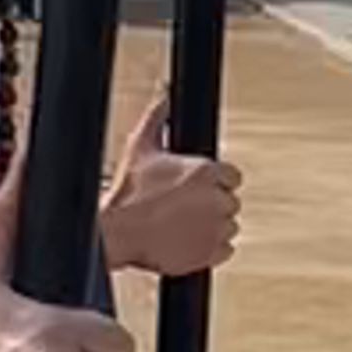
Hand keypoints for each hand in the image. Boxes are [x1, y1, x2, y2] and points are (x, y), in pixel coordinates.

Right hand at [100, 93, 244, 278]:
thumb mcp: (141, 146)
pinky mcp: (210, 253)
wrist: (118, 232)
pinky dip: (211, 248)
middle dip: (212, 203)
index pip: (233, 176)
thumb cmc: (128, 193)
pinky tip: (189, 240)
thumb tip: (164, 97)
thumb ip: (157, 117)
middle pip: (230, 200)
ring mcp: (215, 228)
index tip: (199, 187)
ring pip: (229, 225)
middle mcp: (215, 200)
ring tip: (185, 224)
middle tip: (187, 206)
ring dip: (212, 225)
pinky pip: (225, 250)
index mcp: (205, 172)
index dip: (216, 181)